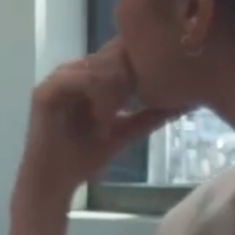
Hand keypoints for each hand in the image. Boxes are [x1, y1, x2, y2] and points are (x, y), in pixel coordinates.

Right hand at [17, 40, 181, 205]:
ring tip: (123, 109)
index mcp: (89, 77)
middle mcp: (72, 72)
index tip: (161, 82)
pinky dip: (99, 94)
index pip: (119, 53)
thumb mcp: (127, 131)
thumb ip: (151, 114)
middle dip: (132, 74)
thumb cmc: (85, 157)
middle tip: (143, 99)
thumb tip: (190, 101)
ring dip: (117, 84)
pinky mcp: (44, 92)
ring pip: (98, 64)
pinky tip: (106, 117)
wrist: (53, 181)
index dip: (140, 62)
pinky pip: (81, 79)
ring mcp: (57, 80)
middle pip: (110, 54)